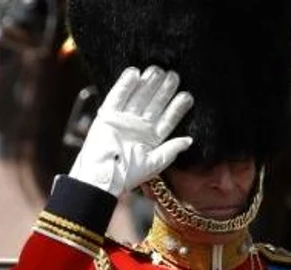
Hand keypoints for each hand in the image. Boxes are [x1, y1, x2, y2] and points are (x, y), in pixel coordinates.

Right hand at [69, 66, 193, 196]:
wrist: (101, 177)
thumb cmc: (126, 175)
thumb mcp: (154, 164)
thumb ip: (170, 150)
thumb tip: (189, 141)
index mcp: (150, 138)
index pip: (167, 119)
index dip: (176, 108)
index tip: (187, 96)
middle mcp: (138, 126)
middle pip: (154, 104)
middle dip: (164, 90)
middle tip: (173, 76)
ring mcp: (123, 120)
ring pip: (138, 97)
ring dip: (147, 84)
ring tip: (158, 70)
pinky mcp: (107, 115)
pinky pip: (117, 96)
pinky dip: (125, 85)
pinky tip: (135, 73)